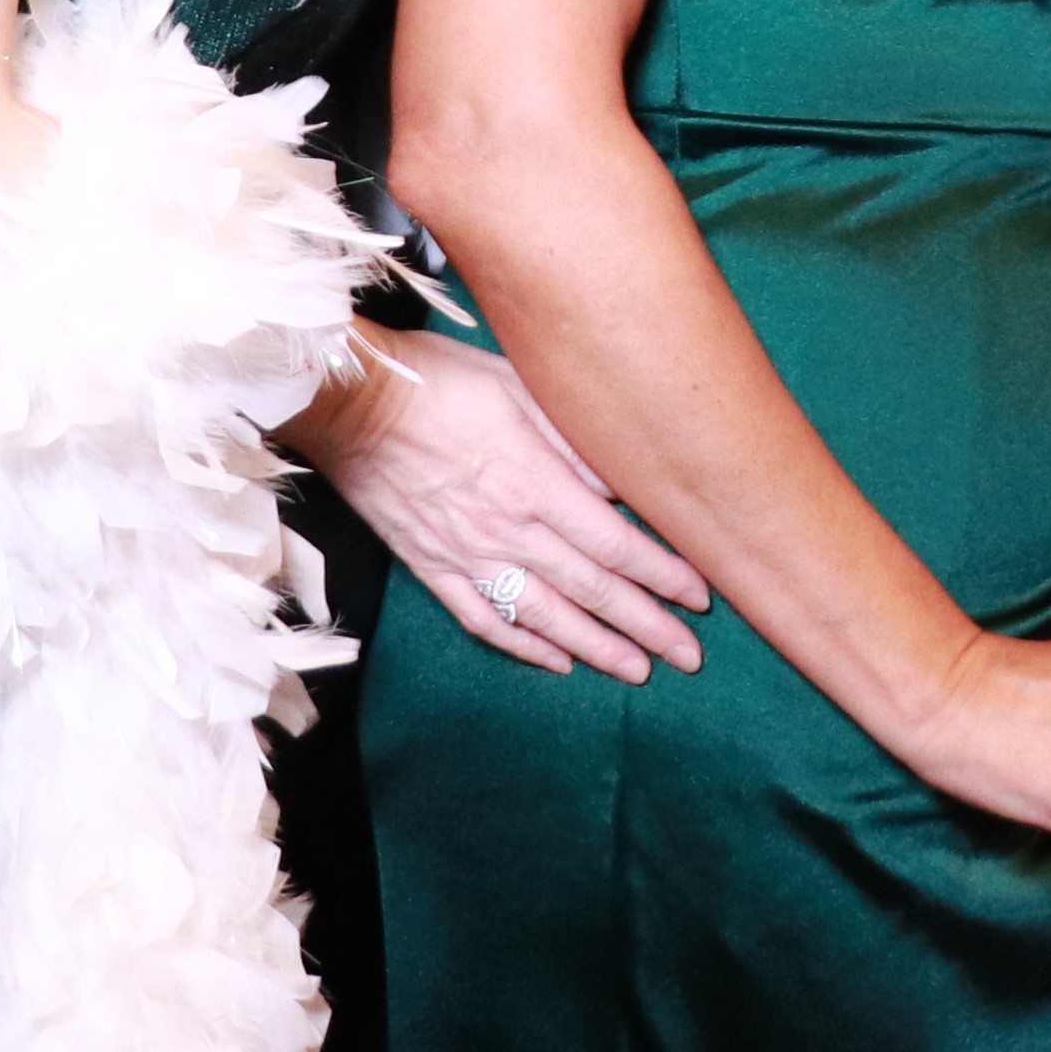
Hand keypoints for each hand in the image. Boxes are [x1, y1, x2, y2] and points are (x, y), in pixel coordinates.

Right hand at [290, 329, 714, 679]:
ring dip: (596, 648)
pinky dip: (524, 646)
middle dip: (647, 626)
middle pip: (591, 590)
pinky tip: (556, 662)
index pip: (616, 544)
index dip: (662, 575)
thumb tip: (625, 480)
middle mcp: (507, 530)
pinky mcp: (432, 567)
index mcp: (535, 483)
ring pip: (545, 616)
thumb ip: (573, 438)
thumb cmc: (437, 380)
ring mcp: (467, 555)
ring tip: (637, 671)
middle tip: (688, 656)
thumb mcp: (518, 386)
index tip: (700, 597)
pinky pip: (485, 619)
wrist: (351, 405)